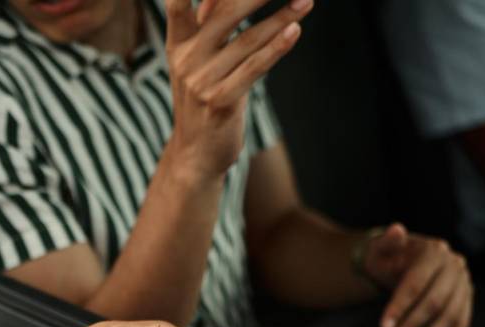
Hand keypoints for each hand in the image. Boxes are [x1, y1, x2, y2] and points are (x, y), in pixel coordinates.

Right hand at [165, 0, 311, 181]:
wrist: (196, 154)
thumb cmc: (205, 97)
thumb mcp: (200, 60)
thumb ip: (212, 25)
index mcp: (177, 42)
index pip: (179, 2)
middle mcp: (185, 58)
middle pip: (225, 11)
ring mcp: (201, 82)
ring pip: (248, 39)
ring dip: (282, 17)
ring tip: (306, 0)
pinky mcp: (221, 102)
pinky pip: (254, 68)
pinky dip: (277, 48)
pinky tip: (295, 31)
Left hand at [365, 223, 474, 326]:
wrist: (404, 262)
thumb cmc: (389, 258)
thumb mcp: (382, 249)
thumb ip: (387, 242)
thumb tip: (395, 230)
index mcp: (434, 252)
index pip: (416, 283)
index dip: (399, 306)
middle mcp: (454, 266)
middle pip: (434, 302)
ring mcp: (463, 284)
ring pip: (450, 315)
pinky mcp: (466, 299)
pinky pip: (462, 322)